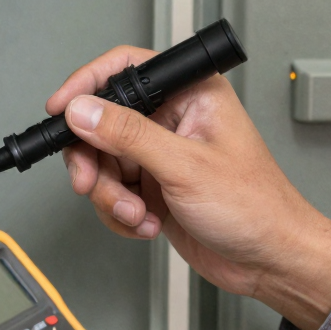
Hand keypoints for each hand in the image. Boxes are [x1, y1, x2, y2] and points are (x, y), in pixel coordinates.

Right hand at [48, 46, 330, 329]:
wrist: (270, 261)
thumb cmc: (256, 207)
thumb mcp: (184, 167)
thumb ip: (128, 135)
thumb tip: (84, 110)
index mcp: (192, 94)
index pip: (125, 69)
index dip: (86, 85)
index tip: (60, 110)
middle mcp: (174, 119)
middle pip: (102, 123)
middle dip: (94, 160)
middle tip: (89, 182)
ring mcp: (161, 155)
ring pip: (102, 162)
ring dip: (109, 194)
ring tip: (136, 213)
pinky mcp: (154, 188)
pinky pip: (112, 192)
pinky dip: (120, 213)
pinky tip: (147, 223)